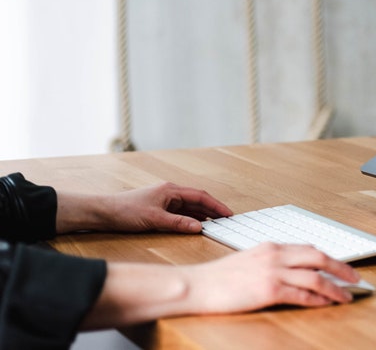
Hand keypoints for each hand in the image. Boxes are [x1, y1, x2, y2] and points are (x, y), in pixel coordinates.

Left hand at [56, 182, 232, 233]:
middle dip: (213, 209)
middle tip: (227, 219)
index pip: (200, 196)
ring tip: (216, 222)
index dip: (216, 205)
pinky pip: (181, 211)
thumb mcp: (154, 219)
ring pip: (189, 206)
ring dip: (203, 214)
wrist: (103, 212)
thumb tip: (199, 228)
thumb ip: (178, 223)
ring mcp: (164, 199)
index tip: (228, 213)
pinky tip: (195, 224)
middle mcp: (170, 192)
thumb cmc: (125, 211)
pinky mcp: (159, 207)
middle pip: (197, 200)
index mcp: (171, 190)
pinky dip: (191, 217)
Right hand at [185, 243, 360, 311]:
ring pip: (315, 277)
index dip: (329, 258)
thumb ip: (270, 261)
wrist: (196, 285)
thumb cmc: (218, 277)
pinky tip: (326, 304)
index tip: (341, 266)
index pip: (309, 248)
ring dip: (335, 288)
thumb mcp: (249, 260)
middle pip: (319, 257)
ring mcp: (273, 272)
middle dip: (341, 268)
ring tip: (347, 296)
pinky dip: (318, 300)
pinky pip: (301, 295)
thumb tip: (290, 269)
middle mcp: (275, 255)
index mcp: (271, 246)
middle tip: (356, 278)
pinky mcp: (268, 290)